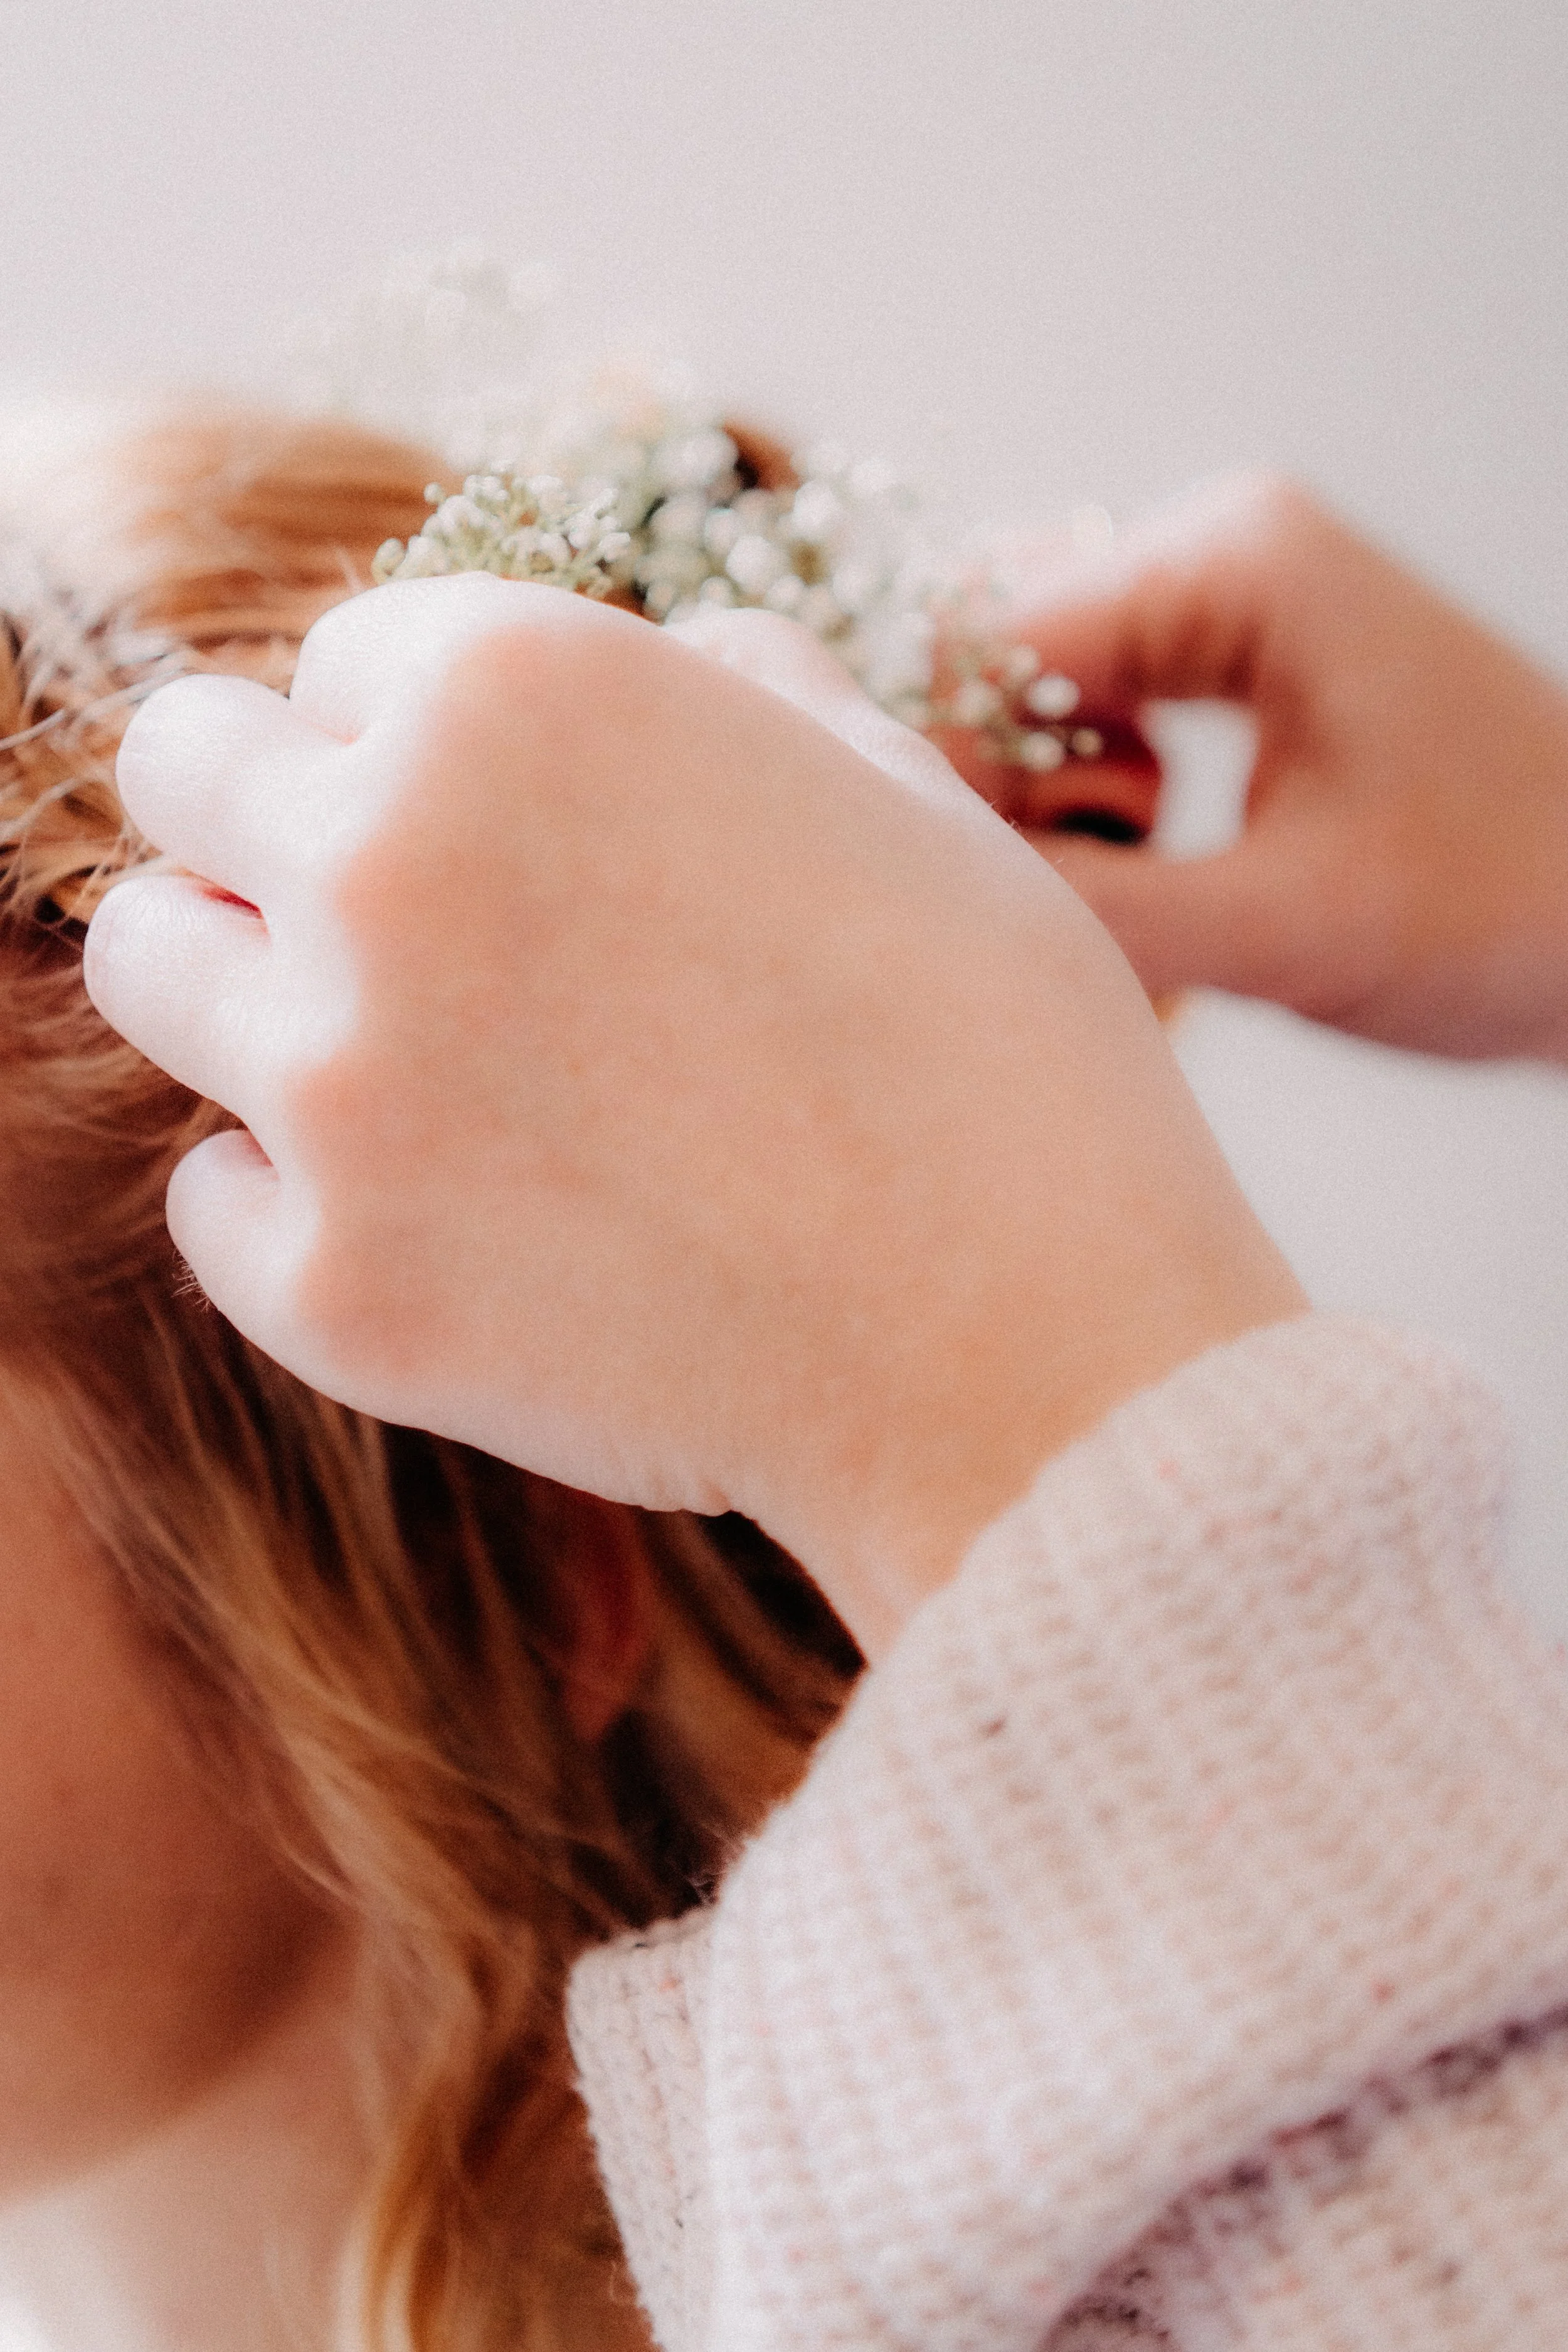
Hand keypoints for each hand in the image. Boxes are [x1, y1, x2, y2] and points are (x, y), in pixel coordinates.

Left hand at [83, 581, 1300, 1654]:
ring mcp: (335, 1081)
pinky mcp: (331, 1286)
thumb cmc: (999, 1057)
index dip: (422, 740)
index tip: (500, 828)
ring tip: (399, 1062)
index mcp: (519, 688)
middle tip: (386, 917)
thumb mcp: (898, 791)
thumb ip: (735, 689)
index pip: (339, 660)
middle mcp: (384, 855)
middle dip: (265, 823)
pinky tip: (454, 1225)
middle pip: (179, 772)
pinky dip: (304, 1205)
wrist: (1033, 1347)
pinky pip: (218, 1199)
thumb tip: (677, 669)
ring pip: (149, 966)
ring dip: (247, 991)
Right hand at [952, 475, 1567, 1061]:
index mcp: (1233, 561)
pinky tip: (1148, 854)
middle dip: (999, 775)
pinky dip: (1089, 794)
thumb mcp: (1285, 928)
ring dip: (1042, 790)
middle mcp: (1218, 548)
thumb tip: (932, 899)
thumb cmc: (1509, 905)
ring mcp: (1228, 598)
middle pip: (992, 643)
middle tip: (1074, 878)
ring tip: (1128, 867)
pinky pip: (1091, 707)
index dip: (953, 767)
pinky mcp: (1236, 659)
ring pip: (1032, 682)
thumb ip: (1096, 909)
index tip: (980, 885)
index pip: (989, 638)